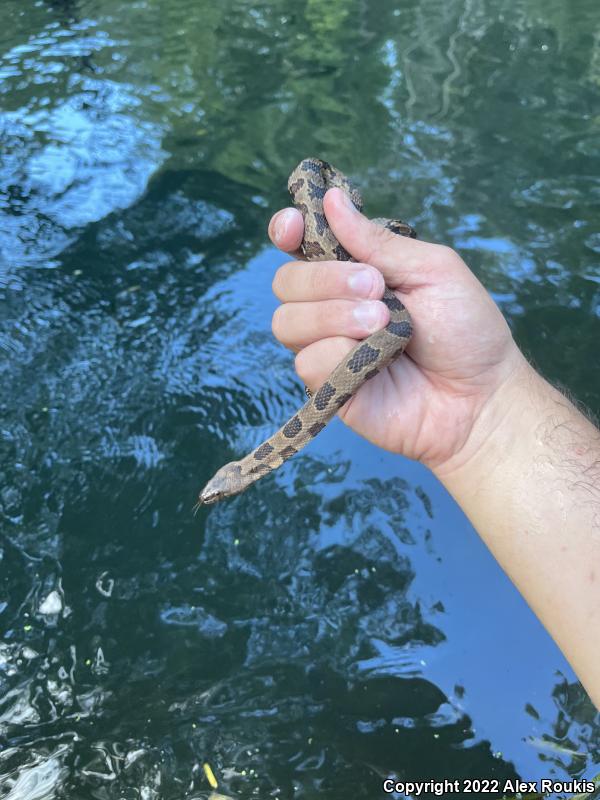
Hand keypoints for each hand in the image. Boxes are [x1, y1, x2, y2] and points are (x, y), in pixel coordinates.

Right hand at [268, 187, 525, 471]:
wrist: (480, 397)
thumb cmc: (465, 330)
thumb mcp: (432, 270)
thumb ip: (378, 242)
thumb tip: (333, 199)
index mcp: (354, 271)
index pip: (298, 246)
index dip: (287, 232)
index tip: (295, 228)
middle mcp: (332, 307)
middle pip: (286, 281)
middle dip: (325, 279)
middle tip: (377, 289)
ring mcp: (327, 348)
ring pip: (287, 321)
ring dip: (333, 316)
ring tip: (382, 324)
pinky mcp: (327, 387)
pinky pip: (307, 361)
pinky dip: (339, 355)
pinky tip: (376, 362)